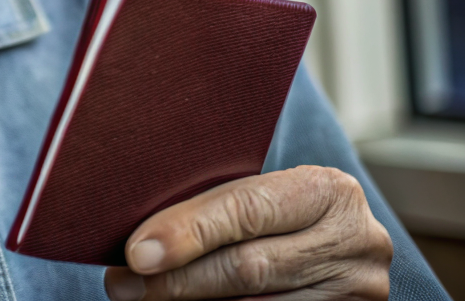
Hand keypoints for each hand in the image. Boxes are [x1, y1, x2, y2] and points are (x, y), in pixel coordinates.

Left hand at [104, 166, 391, 299]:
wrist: (336, 242)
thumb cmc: (277, 210)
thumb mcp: (264, 192)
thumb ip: (220, 204)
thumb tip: (140, 235)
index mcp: (328, 190)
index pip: (246, 210)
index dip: (187, 233)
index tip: (136, 253)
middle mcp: (355, 241)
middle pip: (249, 267)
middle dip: (177, 279)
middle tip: (122, 285)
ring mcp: (358, 290)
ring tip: (142, 298)